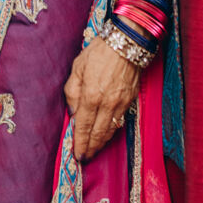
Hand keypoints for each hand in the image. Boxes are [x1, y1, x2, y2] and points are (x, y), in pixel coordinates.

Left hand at [63, 39, 141, 160]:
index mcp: (91, 96)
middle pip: (97, 134)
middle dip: (90, 149)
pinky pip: (120, 122)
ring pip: (110, 131)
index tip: (77, 155)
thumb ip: (72, 91)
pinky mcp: (130, 101)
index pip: (83, 126)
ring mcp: (121, 104)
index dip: (80, 143)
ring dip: (101, 143)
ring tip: (94, 151)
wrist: (127, 43)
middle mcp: (106, 104)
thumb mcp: (77, 68)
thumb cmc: (99, 52)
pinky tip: (106, 135)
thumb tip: (73, 112)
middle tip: (84, 158)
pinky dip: (112, 132)